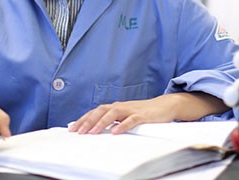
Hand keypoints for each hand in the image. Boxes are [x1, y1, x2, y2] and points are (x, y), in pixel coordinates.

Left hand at [68, 92, 228, 134]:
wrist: (165, 106)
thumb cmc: (144, 113)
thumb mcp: (125, 117)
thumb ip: (112, 122)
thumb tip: (95, 130)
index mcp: (115, 107)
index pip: (95, 112)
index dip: (83, 119)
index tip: (72, 129)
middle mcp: (121, 106)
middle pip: (100, 111)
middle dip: (88, 121)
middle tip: (78, 132)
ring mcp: (132, 110)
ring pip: (113, 114)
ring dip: (102, 123)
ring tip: (93, 133)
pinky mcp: (143, 115)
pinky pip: (131, 120)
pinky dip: (123, 125)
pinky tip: (116, 132)